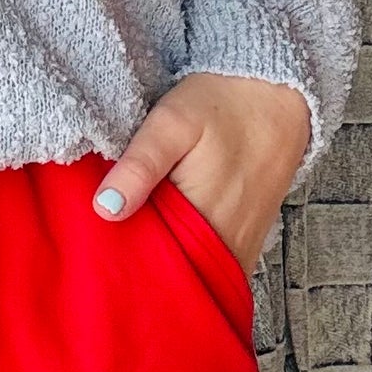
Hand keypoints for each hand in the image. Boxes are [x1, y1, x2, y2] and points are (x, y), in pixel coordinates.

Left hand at [93, 72, 311, 270]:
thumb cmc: (220, 105)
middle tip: (108, 248)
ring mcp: (243, 248)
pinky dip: (189, 259)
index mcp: (205, 222)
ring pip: (196, 275)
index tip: (95, 250)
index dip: (122, 261)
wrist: (276, 94)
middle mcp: (230, 246)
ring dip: (166, 266)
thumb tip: (105, 210)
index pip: (154, 267)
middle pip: (176, 278)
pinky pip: (214, 266)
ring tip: (134, 244)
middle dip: (142, 269)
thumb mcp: (171, 123)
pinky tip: (166, 239)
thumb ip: (140, 166)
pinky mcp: (248, 241)